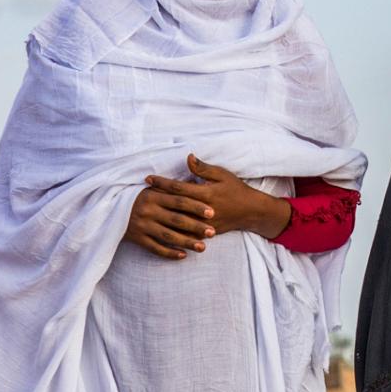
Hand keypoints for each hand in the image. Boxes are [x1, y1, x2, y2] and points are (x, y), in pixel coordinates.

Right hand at [123, 186, 215, 259]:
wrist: (108, 208)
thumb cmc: (137, 196)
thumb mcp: (151, 188)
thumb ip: (171, 187)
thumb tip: (194, 180)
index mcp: (154, 195)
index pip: (179, 201)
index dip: (196, 206)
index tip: (212, 212)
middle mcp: (148, 210)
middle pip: (177, 220)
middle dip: (196, 226)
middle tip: (212, 232)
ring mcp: (142, 226)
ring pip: (168, 236)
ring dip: (187, 242)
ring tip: (203, 247)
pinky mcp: (137, 238)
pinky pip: (155, 248)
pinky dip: (169, 253)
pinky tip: (183, 255)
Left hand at [143, 154, 293, 239]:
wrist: (251, 211)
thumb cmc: (236, 189)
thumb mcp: (222, 174)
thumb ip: (203, 168)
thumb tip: (188, 157)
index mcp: (205, 194)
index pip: (178, 188)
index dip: (161, 182)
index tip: (147, 178)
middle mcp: (203, 210)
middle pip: (173, 205)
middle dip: (156, 198)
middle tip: (139, 194)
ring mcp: (203, 224)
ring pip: (177, 222)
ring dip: (161, 215)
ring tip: (146, 210)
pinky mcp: (205, 233)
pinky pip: (185, 234)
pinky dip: (172, 231)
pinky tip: (160, 228)